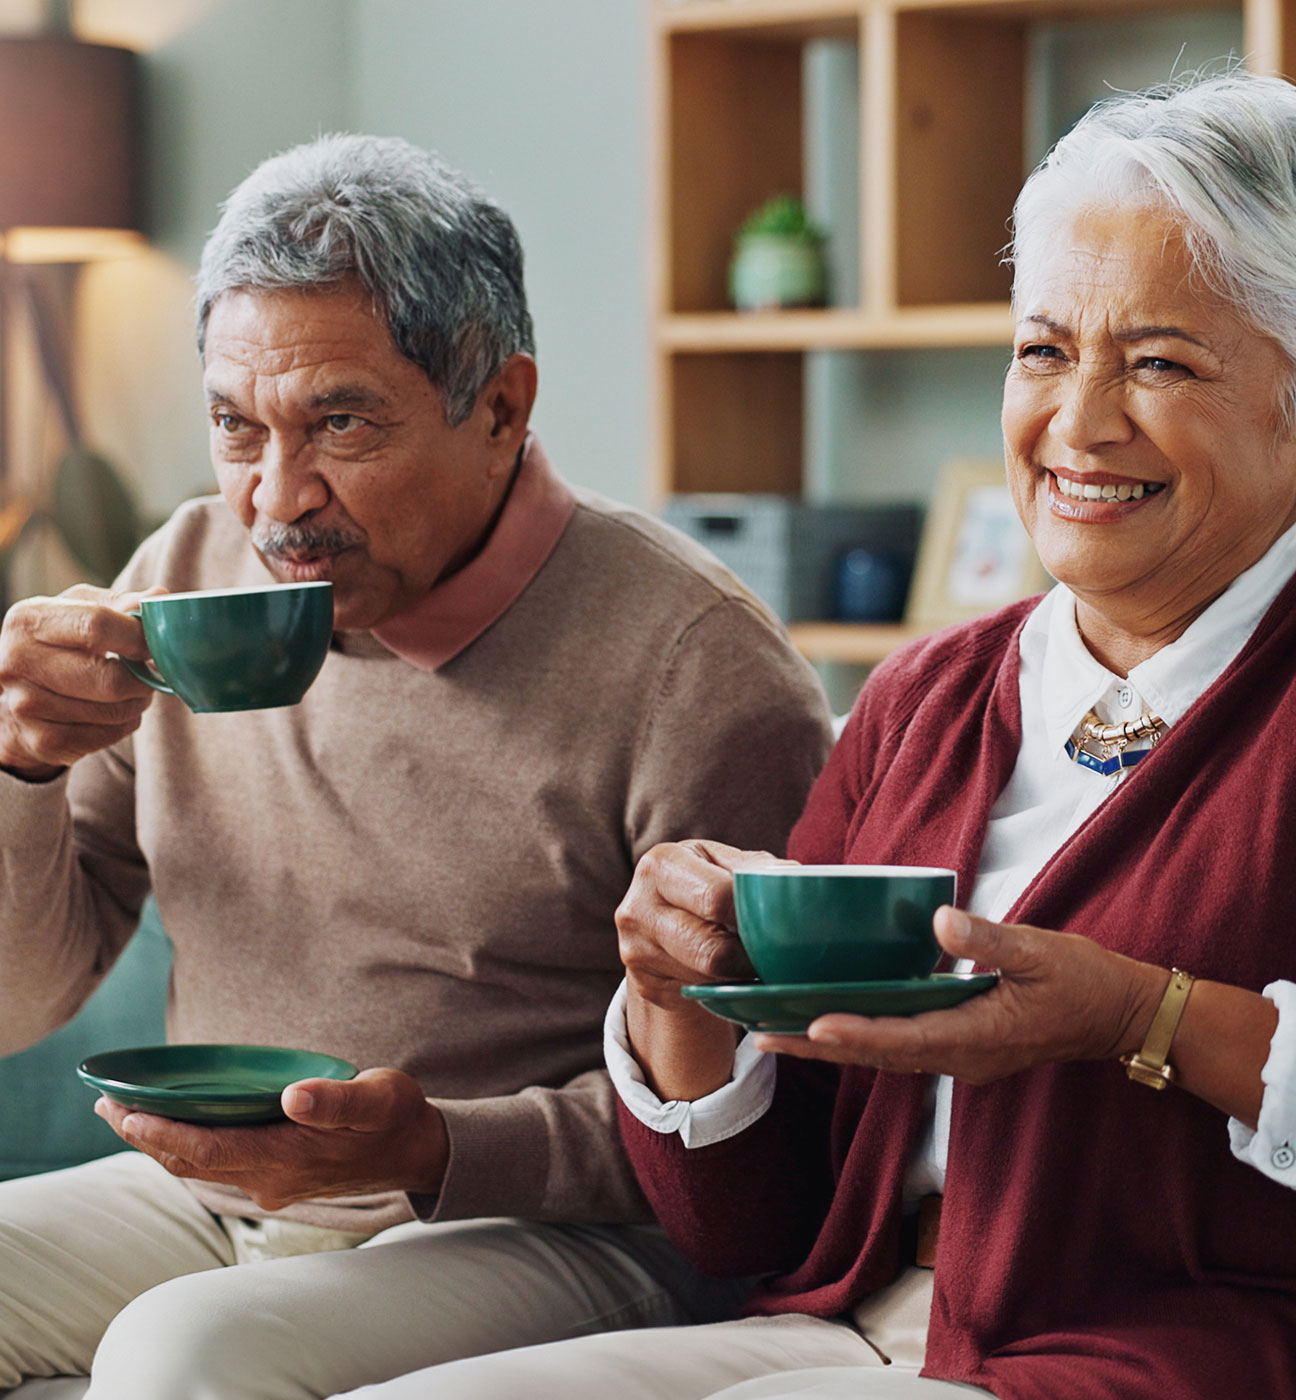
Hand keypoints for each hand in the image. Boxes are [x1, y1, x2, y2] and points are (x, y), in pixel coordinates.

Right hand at [0, 584, 165, 778]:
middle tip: (151, 673)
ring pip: (113, 712)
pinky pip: (107, 736)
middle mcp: (18, 662)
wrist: (16, 692)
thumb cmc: (59, 642)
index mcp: (28, 620)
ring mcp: (25, 705)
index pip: (97, 625)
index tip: (155, 644)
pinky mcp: (41, 740)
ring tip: (132, 690)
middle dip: (143, 679)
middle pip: (109, 680)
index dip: (138, 637)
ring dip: (137, 703)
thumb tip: (159, 599)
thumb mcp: (80, 609)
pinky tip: (114, 711)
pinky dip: (124, 725)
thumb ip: (121, 604)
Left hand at [93, 1067, 447, 1210]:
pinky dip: (186, 1146)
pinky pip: (217, 1165)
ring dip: (160, 1143)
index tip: (126, 1113)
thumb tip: (293, 1096)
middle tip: (104, 1104)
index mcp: (288, 1159)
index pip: (210, 1150)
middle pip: (192, 1163)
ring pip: (199, 1167)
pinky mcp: (275, 1176)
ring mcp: (271, 1182)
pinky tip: (175, 1128)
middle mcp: (270, 1179)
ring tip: (123, 1114)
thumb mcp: (378, 1098)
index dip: (164, 1134)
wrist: (417, 1152)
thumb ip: (337, 1100)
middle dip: (145, 1136)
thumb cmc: (397, 1117)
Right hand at [616, 839, 793, 1007]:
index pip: (718, 897)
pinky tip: (731, 976)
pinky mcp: (641, 982)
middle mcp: (638, 906)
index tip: (783, 925)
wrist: (655, 920)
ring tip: (759, 964)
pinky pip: (695, 992)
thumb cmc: (698, 883)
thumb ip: (752, 868)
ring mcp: (635, 949)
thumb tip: (791, 876)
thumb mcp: (718, 863)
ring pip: (707, 976)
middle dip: (752, 955)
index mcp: (661, 864)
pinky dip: (722, 986)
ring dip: (740, 973)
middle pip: (712, 948)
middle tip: (778, 956)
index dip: (756, 915)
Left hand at [755, 906, 1166, 1083]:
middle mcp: (960, 1058)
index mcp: (977, 1036)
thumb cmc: (1083, 981)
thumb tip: (942, 921)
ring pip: (884, 1056)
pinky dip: (860, 1038)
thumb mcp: (1041, 951)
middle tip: (760, 1036)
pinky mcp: (960, 1048)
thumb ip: (990, 939)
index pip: (903, 1039)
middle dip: (818, 1046)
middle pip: (878, 1056)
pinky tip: (830, 1023)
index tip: (810, 1028)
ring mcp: (960, 1058)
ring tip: (775, 1034)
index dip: (855, 1034)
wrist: (1120, 1015)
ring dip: (831, 1046)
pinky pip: (900, 1048)